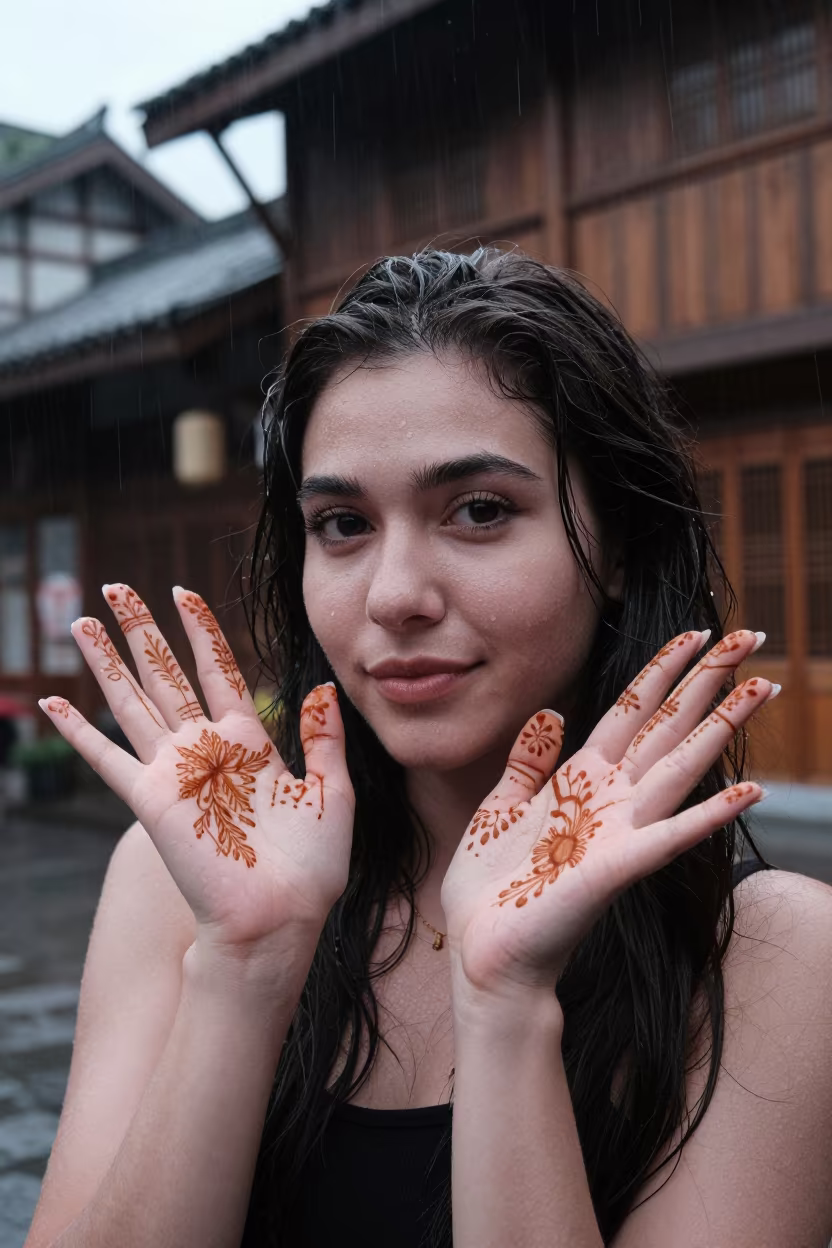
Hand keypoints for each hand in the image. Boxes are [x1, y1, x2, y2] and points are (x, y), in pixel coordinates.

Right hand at [39, 584, 353, 953]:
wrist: (280, 918)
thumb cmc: (311, 867)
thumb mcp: (331, 793)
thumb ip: (324, 740)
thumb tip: (325, 687)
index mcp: (250, 743)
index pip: (218, 671)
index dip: (201, 632)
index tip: (184, 592)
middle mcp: (205, 750)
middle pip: (166, 674)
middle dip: (141, 630)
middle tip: (116, 587)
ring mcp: (174, 772)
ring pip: (132, 701)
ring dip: (106, 661)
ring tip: (81, 620)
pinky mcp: (150, 799)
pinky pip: (106, 758)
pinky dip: (78, 730)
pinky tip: (54, 702)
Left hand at [441, 629, 773, 997]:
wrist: (484, 952)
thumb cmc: (492, 888)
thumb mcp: (500, 807)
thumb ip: (527, 762)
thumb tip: (550, 713)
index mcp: (580, 780)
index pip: (631, 711)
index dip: (662, 670)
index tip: (696, 634)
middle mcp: (610, 799)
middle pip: (667, 726)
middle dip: (707, 681)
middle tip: (750, 638)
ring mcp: (619, 832)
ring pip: (680, 766)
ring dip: (720, 727)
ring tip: (760, 688)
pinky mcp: (617, 868)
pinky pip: (671, 836)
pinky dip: (712, 816)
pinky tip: (753, 792)